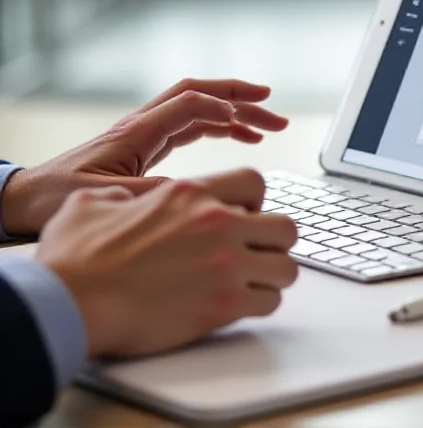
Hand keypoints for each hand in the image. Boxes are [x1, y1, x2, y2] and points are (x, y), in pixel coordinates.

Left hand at [0, 79, 287, 235]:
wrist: (26, 199)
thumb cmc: (57, 198)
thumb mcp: (106, 199)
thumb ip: (151, 193)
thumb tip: (194, 190)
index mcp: (135, 132)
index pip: (187, 104)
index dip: (220, 108)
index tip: (246, 124)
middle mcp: (143, 125)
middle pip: (200, 95)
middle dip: (240, 97)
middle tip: (274, 109)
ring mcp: (145, 133)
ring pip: (199, 108)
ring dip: (236, 111)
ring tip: (268, 124)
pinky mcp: (146, 145)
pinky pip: (192, 126)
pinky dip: (219, 126)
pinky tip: (239, 136)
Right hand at [35, 168, 297, 357]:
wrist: (70, 303)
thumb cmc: (76, 258)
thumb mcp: (93, 203)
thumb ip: (122, 195)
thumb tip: (126, 201)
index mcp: (190, 193)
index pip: (255, 182)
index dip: (256, 201)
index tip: (245, 217)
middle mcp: (216, 224)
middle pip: (285, 226)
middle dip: (274, 241)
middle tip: (255, 254)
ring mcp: (224, 264)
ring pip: (286, 267)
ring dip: (272, 276)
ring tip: (252, 283)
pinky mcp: (222, 305)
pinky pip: (270, 303)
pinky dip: (261, 305)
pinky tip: (241, 306)